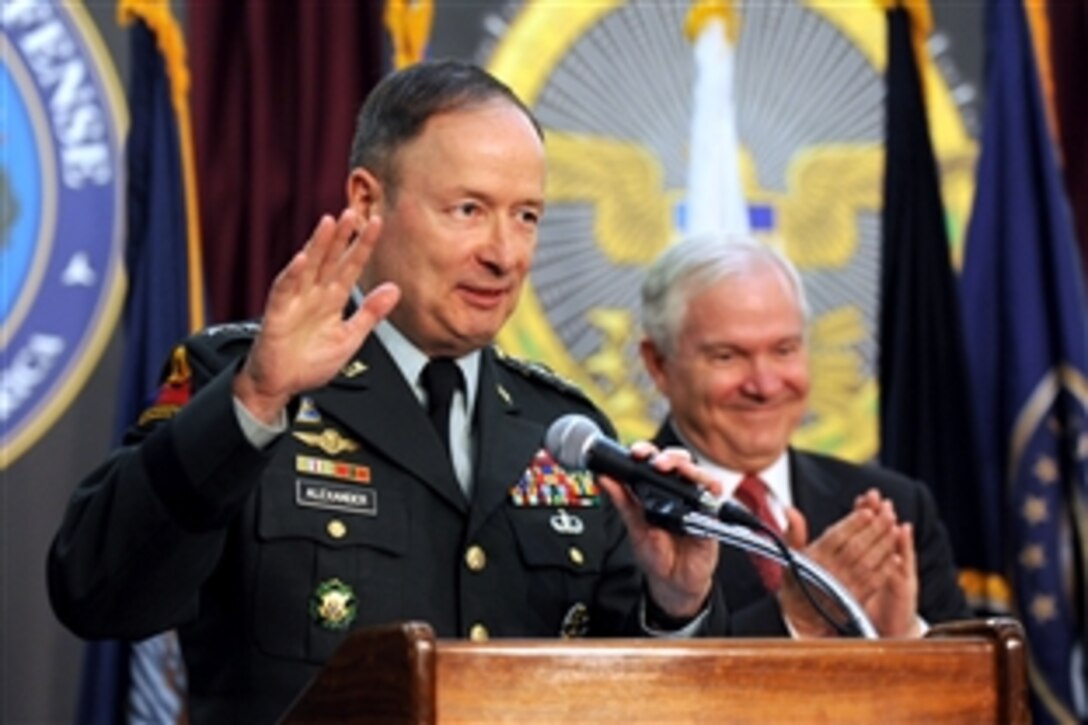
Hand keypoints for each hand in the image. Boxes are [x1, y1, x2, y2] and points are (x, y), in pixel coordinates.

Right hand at [233, 209, 400, 422]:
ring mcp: (295, 301)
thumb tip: (394, 289)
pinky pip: (285, 290)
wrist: (281, 386)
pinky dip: (293, 275)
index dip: (363, 245)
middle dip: (341, 236)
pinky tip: (302, 259)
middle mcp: (314, 294)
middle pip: (330, 259)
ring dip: (318, 245)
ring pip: (308, 267)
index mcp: (332, 299)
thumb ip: (370, 313)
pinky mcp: (277, 314)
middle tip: (353, 211)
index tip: (377, 223)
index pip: (351, 266)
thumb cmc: (310, 362)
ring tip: (329, 223)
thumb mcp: (349, 338)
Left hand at [597, 444, 720, 618]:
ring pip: (698, 474)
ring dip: (689, 468)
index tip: (635, 453)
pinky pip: (715, 498)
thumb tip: (603, 478)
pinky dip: (712, 488)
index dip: (646, 452)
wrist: (671, 583)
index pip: (653, 462)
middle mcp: (677, 492)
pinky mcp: (709, 517)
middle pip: (679, 462)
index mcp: (657, 490)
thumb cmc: (656, 553)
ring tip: (676, 470)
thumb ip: (621, 500)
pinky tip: (705, 487)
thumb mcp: (634, 526)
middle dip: (668, 456)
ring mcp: (695, 502)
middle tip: (656, 462)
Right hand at [779, 490, 912, 636]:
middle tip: (888, 514)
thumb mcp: (791, 555)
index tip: (867, 511)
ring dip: (884, 545)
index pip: (836, 537)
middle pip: (856, 547)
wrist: (801, 616)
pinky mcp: (856, 600)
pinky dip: (886, 569)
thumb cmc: (798, 579)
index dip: (853, 524)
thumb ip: (793, 532)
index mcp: (814, 559)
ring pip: (868, 563)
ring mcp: (844, 587)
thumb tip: (790, 510)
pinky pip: (874, 582)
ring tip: (895, 529)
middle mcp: (829, 572)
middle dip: (874, 530)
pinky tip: (896, 556)